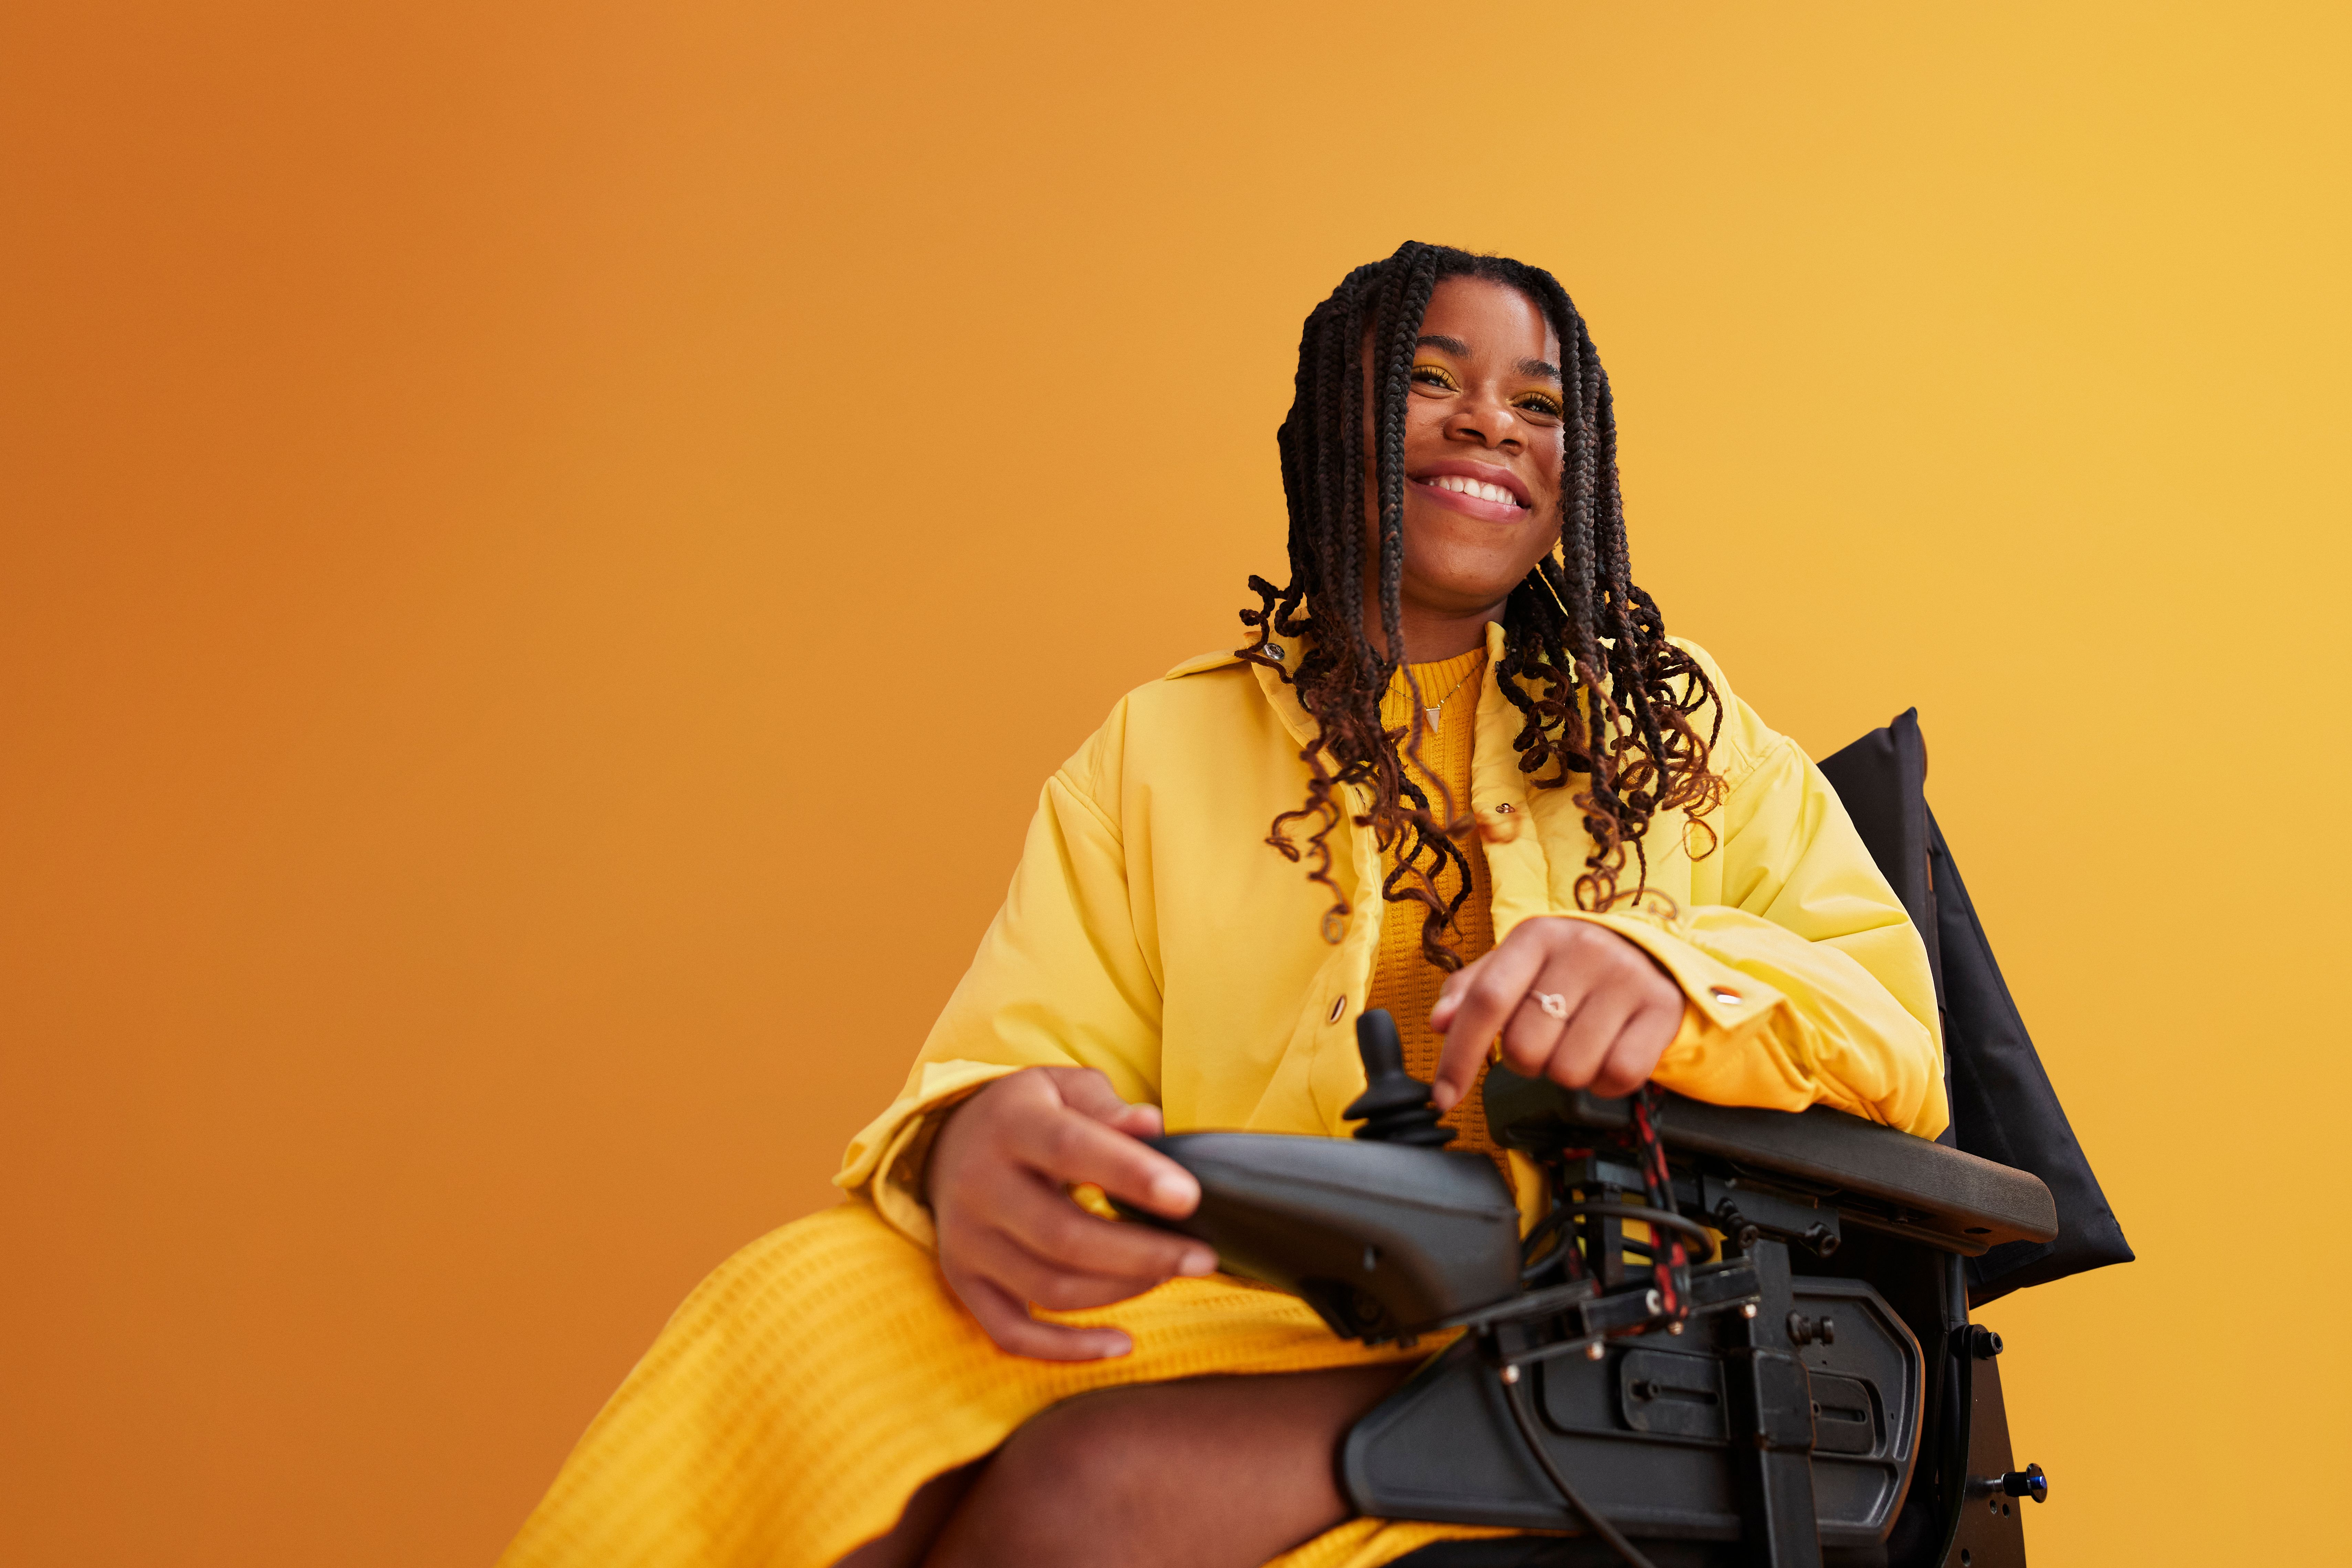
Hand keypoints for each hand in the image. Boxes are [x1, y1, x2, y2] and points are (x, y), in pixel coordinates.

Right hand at [927, 1066, 1215, 1360]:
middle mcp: (978, 1185)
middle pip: (1064, 1236)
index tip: (1189, 1198)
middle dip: (1144, 1254)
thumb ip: (1107, 1107)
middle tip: (1204, 1258)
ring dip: (1122, 1290)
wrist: (950, 1143)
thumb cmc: (1033, 1114)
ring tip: (1171, 1274)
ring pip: (1049, 1288)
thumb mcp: (1065, 1089)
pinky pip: (1012, 1332)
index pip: (1070, 1151)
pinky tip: (1122, 1343)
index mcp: (1009, 1125)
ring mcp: (966, 1241)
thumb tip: (1151, 1125)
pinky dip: (1068, 1348)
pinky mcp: (963, 1282)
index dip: (1131, 1175)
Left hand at [1428, 917, 1684, 1109]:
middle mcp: (1583, 949)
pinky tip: (1605, 1056)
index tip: (1443, 1095)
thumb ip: (1470, 992)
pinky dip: (1605, 1083)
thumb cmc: (1566, 969)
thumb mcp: (1515, 967)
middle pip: (1524, 1046)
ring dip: (1564, 1072)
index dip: (1459, 1055)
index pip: (1486, 1000)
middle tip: (1545, 1040)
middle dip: (1525, 1060)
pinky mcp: (1662, 1007)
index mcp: (1536, 936)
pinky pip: (1619, 1076)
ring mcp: (1626, 977)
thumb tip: (1440, 1022)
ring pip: (1569, 1070)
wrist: (1644, 955)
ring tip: (1576, 1043)